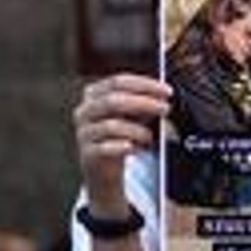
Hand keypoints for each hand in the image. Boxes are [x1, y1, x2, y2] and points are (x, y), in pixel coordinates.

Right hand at [73, 72, 171, 211]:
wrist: (103, 169)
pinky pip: (105, 148)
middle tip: (165, 109)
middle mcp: (85, 111)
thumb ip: (144, 103)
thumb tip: (163, 94)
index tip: (166, 91)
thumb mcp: (131, 115)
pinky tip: (133, 148)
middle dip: (144, 103)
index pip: (118, 81)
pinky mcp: (87, 154)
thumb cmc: (118, 135)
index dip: (144, 84)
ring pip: (111, 126)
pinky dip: (122, 147)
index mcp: (94, 94)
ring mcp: (84, 132)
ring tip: (149, 136)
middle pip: (113, 100)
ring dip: (136, 130)